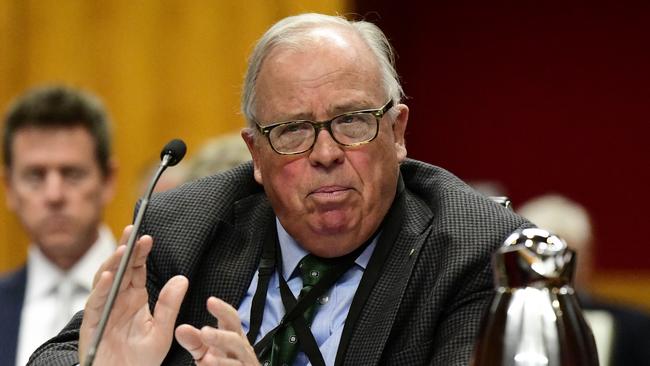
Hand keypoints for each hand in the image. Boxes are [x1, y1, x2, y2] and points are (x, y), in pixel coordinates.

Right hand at [78, 225, 188, 365]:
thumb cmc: (140, 359)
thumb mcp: (162, 331)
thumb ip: (170, 305)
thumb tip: (182, 278)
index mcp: (135, 298)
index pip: (137, 269)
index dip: (140, 253)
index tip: (148, 237)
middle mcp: (118, 300)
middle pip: (120, 268)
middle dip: (125, 248)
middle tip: (132, 230)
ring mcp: (103, 310)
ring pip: (105, 280)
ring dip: (112, 264)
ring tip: (123, 249)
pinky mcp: (91, 323)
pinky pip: (95, 303)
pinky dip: (101, 289)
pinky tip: (110, 277)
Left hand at [176, 297, 259, 364]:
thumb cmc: (223, 362)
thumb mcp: (206, 350)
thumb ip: (194, 340)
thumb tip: (180, 329)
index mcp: (233, 334)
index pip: (231, 318)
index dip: (223, 310)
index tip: (210, 301)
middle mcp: (242, 348)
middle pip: (235, 339)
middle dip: (220, 337)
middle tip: (204, 333)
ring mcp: (245, 363)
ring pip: (236, 360)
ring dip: (221, 360)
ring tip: (206, 359)